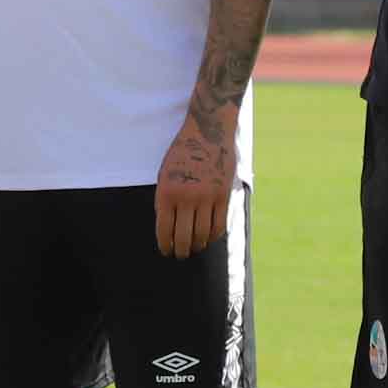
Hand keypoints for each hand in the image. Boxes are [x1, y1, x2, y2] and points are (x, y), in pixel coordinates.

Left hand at [153, 120, 234, 259]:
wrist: (207, 132)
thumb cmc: (182, 154)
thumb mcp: (164, 174)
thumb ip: (165, 200)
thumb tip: (168, 229)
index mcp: (167, 192)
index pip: (164, 229)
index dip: (165, 245)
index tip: (166, 251)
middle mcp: (186, 197)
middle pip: (184, 237)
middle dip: (181, 251)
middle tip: (180, 255)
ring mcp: (206, 197)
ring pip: (202, 234)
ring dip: (197, 245)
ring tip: (194, 247)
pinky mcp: (223, 196)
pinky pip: (219, 225)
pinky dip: (213, 236)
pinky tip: (209, 237)